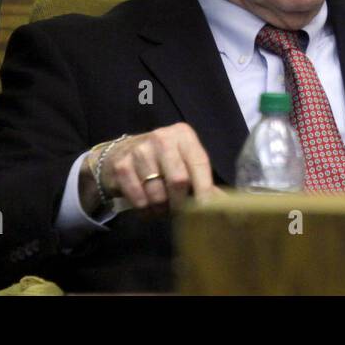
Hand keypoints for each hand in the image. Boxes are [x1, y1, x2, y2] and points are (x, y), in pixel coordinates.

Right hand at [82, 122, 214, 214]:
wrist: (120, 153)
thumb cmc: (162, 160)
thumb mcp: (184, 161)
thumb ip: (202, 179)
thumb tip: (224, 203)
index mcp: (183, 135)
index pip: (199, 163)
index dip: (204, 189)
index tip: (207, 210)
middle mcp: (162, 137)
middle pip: (179, 180)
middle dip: (180, 202)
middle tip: (179, 209)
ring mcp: (140, 150)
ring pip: (157, 194)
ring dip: (161, 208)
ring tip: (161, 205)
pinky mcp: (122, 165)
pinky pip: (139, 200)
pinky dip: (145, 209)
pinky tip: (146, 204)